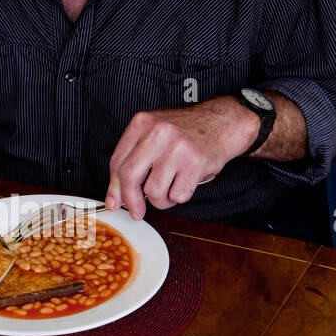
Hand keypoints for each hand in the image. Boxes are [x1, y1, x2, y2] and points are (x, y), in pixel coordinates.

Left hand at [106, 98, 259, 218]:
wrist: (222, 123)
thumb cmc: (186, 133)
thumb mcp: (155, 133)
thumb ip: (134, 159)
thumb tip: (117, 197)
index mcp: (142, 122)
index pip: (117, 162)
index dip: (114, 188)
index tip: (114, 203)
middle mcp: (158, 132)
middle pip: (130, 177)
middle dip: (131, 201)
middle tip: (136, 212)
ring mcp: (177, 147)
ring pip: (154, 191)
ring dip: (161, 199)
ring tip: (171, 187)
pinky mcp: (195, 162)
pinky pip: (178, 195)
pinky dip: (179, 197)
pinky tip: (185, 183)